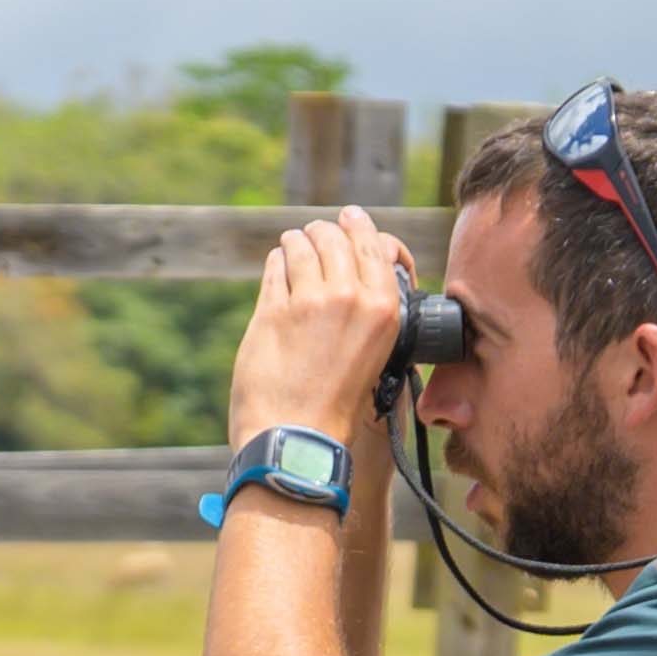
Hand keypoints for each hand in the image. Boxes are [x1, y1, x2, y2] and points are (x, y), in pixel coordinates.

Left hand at [230, 208, 412, 441]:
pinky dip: (277, 264)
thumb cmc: (339, 403)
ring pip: (300, 244)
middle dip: (321, 232)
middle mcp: (349, 297)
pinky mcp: (272, 310)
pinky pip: (275, 266)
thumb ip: (369, 308)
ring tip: (292, 248)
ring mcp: (308, 302)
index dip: (357, 225)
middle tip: (314, 237)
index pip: (372, 242)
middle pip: (333, 235)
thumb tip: (351, 270)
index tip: (349, 219)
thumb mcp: (376, 351)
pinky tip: (279, 270)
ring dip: (295, 242)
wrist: (300, 436)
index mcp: (384, 308)